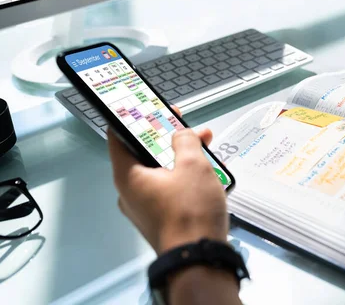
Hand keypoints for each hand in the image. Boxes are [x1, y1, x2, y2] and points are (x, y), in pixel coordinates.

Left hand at [108, 108, 227, 253]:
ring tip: (204, 147)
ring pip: (160, 171)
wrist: (199, 258)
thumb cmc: (190, 212)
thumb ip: (185, 141)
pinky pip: (168, 189)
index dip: (134, 117)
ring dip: (181, 156)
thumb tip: (181, 135)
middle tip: (185, 125)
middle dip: (167, 137)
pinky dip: (183, 176)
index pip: (118, 136)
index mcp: (128, 176)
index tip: (148, 107)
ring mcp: (145, 208)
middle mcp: (130, 192)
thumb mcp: (192, 165)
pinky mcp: (161, 219)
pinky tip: (206, 172)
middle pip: (143, 154)